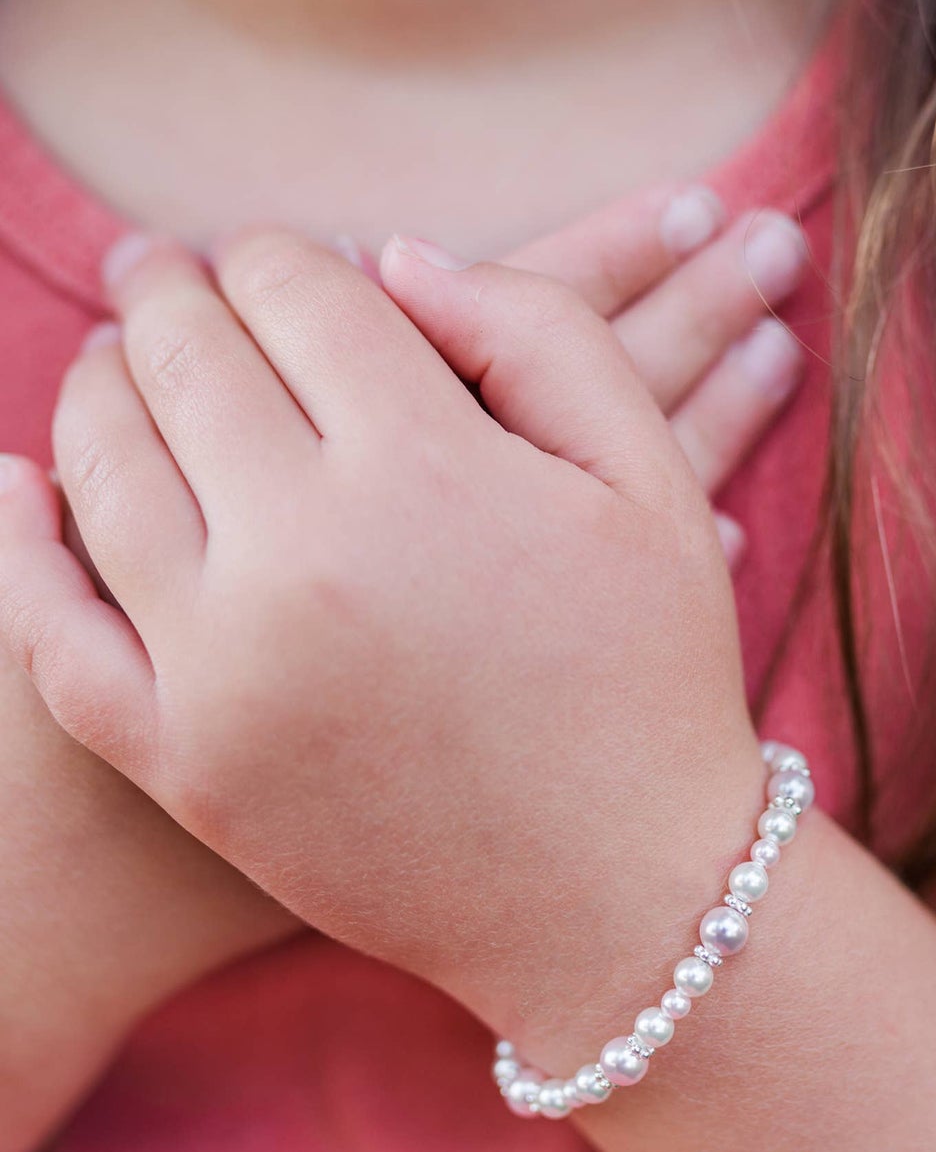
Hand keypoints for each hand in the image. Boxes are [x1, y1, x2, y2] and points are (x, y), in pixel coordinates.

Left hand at [0, 217, 802, 1048]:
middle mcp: (305, 556)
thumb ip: (542, 332)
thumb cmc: (657, 680)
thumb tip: (393, 258)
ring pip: (98, 465)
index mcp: (430, 468)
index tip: (293, 262)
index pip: (298, 289)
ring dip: (100, 385)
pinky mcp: (187, 766)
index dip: (287, 254)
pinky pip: (50, 631)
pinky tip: (24, 491)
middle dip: (176, 290)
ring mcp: (225, 669)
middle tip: (165, 267)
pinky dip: (19, 546)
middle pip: (186, 356)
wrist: (626, 897)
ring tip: (120, 359)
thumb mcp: (656, 481)